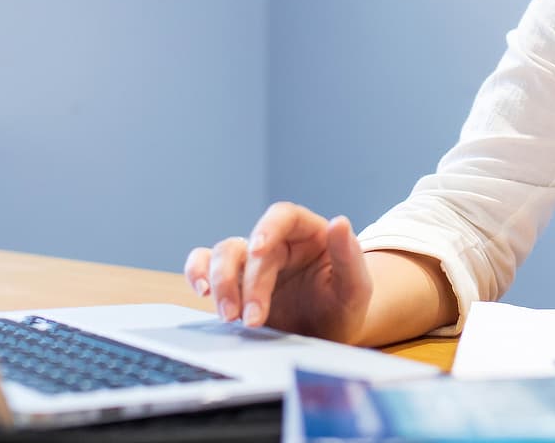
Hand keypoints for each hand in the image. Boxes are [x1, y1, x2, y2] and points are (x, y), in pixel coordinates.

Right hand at [183, 202, 370, 343]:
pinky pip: (205, 266)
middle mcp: (276, 243)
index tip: (258, 248)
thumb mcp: (356, 291)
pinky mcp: (234, 282)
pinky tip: (203, 293)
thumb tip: (340, 222)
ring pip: (223, 253)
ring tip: (230, 317)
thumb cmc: (343, 309)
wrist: (326, 338)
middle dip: (247, 283)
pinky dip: (198, 273)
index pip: (284, 215)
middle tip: (251, 319)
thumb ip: (350, 258)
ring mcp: (252, 262)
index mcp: (308, 234)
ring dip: (220, 283)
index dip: (268, 227)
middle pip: (249, 245)